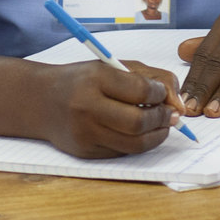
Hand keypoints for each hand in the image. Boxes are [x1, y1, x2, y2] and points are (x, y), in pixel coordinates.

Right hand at [37, 60, 178, 158]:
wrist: (41, 101)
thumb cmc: (82, 80)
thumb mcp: (113, 67)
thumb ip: (150, 77)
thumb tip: (178, 104)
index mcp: (95, 79)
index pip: (142, 90)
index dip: (162, 94)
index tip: (163, 94)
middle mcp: (87, 107)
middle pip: (139, 122)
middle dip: (162, 119)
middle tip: (170, 115)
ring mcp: (85, 133)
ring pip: (135, 144)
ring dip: (156, 135)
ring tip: (160, 125)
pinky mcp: (85, 152)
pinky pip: (122, 153)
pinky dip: (137, 143)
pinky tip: (137, 132)